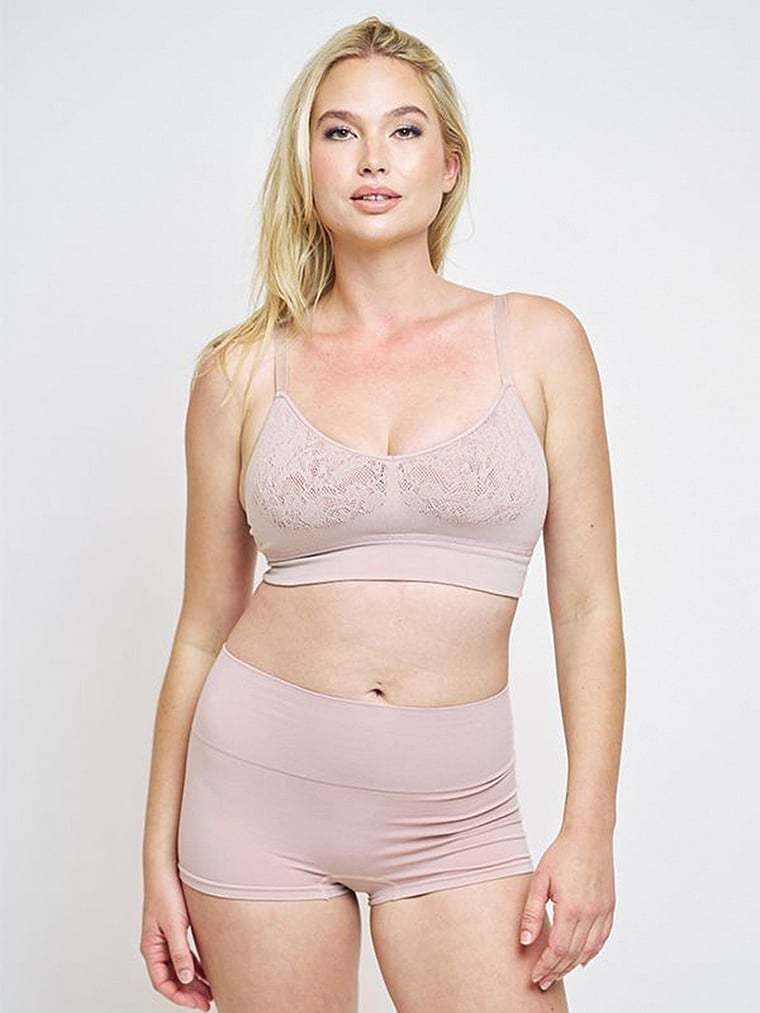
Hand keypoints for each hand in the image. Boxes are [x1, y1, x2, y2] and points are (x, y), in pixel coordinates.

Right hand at [140, 866, 213, 1009]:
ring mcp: (165, 938)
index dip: (179, 996)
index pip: (162, 982)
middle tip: (207, 1003)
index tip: (197, 1004)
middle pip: (171, 978)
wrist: (166, 866)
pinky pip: (183, 954)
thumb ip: (179, 952)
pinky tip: (207, 971)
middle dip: (188, 993)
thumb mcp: (175, 924)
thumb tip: (186, 979)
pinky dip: (194, 965)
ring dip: (192, 981)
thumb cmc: (165, 891)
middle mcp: (156, 945)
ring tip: (209, 992)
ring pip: (178, 967)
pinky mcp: (174, 929)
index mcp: (151, 947)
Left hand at [518, 826, 615, 990]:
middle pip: (573, 954)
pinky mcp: (609, 907)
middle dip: (557, 971)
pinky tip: (582, 959)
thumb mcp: (540, 880)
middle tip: (544, 981)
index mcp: (571, 908)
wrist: (589, 836)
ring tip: (558, 973)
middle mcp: (590, 914)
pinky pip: (602, 938)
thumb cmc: (562, 853)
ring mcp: (602, 911)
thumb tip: (526, 941)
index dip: (546, 966)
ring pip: (589, 950)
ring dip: (573, 965)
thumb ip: (532, 912)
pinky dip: (592, 953)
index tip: (535, 976)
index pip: (558, 949)